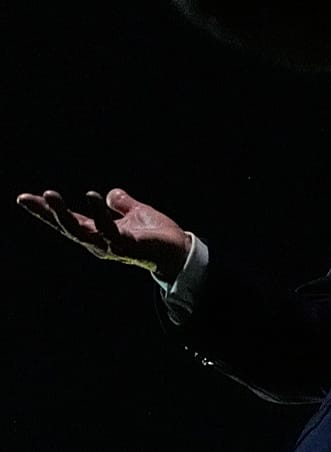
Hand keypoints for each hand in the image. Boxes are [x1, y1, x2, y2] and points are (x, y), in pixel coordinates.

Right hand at [17, 188, 191, 281]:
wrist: (180, 251)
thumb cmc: (157, 236)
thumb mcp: (137, 214)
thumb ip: (122, 205)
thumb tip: (109, 194)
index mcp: (99, 234)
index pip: (69, 221)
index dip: (47, 211)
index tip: (24, 198)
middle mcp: (100, 243)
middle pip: (67, 228)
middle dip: (47, 214)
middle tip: (28, 198)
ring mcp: (111, 246)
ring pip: (81, 231)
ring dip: (64, 215)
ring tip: (51, 196)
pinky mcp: (126, 245)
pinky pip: (109, 229)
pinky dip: (100, 214)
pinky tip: (93, 196)